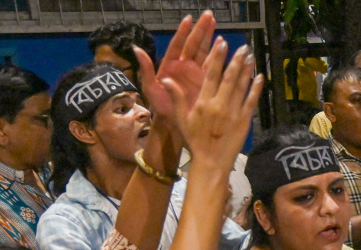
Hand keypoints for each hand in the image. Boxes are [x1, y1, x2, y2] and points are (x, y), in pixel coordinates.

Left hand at [135, 12, 215, 127]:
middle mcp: (184, 66)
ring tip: (215, 22)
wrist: (174, 124)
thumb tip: (136, 49)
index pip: (178, 44)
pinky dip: (218, 54)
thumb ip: (145, 69)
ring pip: (204, 50)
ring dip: (210, 36)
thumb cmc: (161, 107)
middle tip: (209, 15)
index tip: (189, 19)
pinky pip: (213, 65)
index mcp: (171, 65)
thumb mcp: (150, 88)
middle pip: (194, 43)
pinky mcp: (206, 80)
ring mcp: (196, 72)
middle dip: (201, 29)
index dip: (183, 32)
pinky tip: (223, 44)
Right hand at [162, 36, 263, 174]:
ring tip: (250, 56)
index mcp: (204, 102)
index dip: (217, 57)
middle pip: (229, 77)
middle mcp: (220, 104)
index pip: (211, 75)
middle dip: (236, 60)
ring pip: (242, 86)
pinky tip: (260, 77)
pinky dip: (256, 88)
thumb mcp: (181, 119)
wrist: (211, 162)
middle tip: (242, 46)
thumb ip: (176, 98)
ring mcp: (234, 112)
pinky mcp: (245, 121)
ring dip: (247, 70)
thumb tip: (166, 79)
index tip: (222, 44)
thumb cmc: (195, 141)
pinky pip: (252, 101)